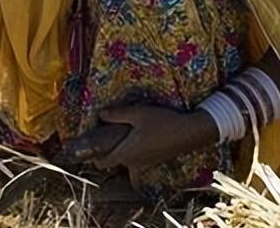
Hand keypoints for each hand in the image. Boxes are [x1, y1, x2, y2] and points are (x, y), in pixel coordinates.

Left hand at [91, 105, 218, 186]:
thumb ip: (117, 114)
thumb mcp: (138, 113)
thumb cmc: (163, 122)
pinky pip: (139, 165)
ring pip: (127, 165)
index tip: (89, 148)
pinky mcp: (155, 161)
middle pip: (113, 164)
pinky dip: (134, 160)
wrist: (190, 133)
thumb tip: (100, 114)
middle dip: (105, 157)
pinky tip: (138, 146)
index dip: (94, 158)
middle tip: (102, 141)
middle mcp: (135, 162)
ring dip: (120, 156)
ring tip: (117, 141)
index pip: (104, 163)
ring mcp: (146, 163)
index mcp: (127, 153)